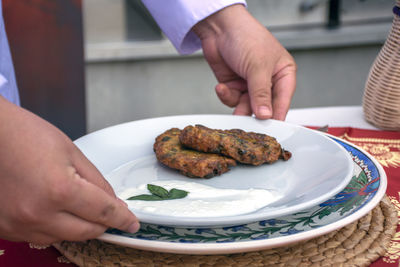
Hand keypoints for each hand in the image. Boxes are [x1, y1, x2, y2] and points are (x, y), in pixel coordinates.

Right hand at [0, 97, 138, 243]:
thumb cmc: (26, 136)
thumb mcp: (72, 153)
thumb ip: (97, 182)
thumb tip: (113, 202)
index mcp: (60, 190)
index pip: (104, 212)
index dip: (122, 218)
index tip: (131, 223)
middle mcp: (38, 213)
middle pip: (87, 232)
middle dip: (103, 223)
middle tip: (109, 213)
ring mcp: (20, 224)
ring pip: (65, 238)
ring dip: (79, 226)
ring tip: (76, 204)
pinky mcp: (6, 228)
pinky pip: (41, 237)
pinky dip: (55, 228)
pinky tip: (55, 209)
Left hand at [193, 4, 295, 119]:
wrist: (219, 28)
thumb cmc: (246, 37)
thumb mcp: (257, 67)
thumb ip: (261, 94)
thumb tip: (265, 115)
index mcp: (283, 73)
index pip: (283, 100)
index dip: (276, 115)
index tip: (270, 128)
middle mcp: (268, 80)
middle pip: (264, 106)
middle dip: (254, 112)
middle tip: (248, 124)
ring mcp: (250, 84)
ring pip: (246, 106)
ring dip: (237, 106)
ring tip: (230, 98)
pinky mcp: (234, 85)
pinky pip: (232, 99)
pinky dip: (226, 95)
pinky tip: (221, 87)